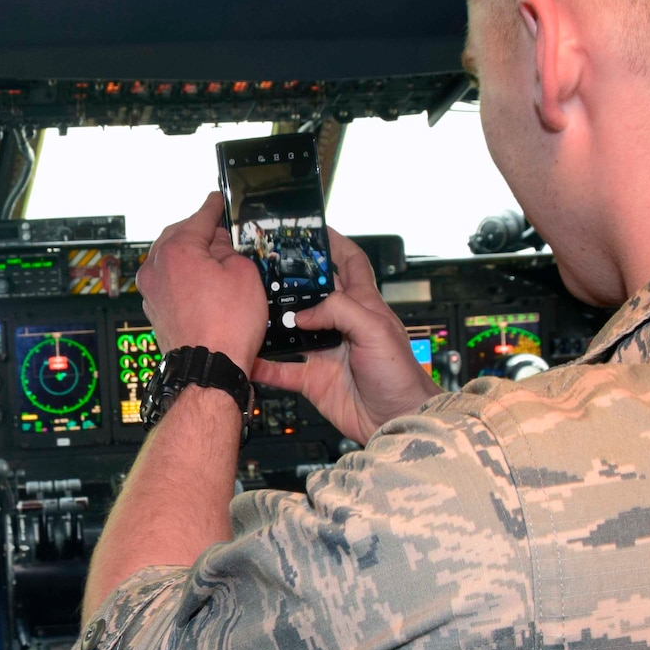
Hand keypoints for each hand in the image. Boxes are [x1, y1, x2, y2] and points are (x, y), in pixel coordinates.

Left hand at [137, 192, 268, 366]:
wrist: (208, 369)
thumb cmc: (225, 328)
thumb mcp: (244, 274)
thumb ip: (230, 249)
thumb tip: (221, 245)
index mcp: (175, 250)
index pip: (199, 217)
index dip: (214, 207)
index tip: (217, 200)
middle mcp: (155, 268)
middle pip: (179, 236)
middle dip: (201, 233)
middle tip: (222, 233)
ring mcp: (151, 290)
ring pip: (171, 260)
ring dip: (192, 256)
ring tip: (217, 262)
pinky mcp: (154, 309)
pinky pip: (169, 281)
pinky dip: (184, 277)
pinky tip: (204, 284)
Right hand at [251, 229, 434, 443]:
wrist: (396, 420)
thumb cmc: (399, 374)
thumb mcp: (375, 329)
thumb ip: (340, 311)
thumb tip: (304, 313)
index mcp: (363, 306)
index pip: (351, 264)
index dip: (335, 244)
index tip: (313, 230)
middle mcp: (342, 325)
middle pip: (312, 294)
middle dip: (291, 280)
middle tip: (266, 268)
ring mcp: (325, 352)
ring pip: (292, 330)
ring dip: (273, 322)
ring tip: (251, 308)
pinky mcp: (314, 379)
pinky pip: (282, 369)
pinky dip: (265, 365)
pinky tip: (249, 359)